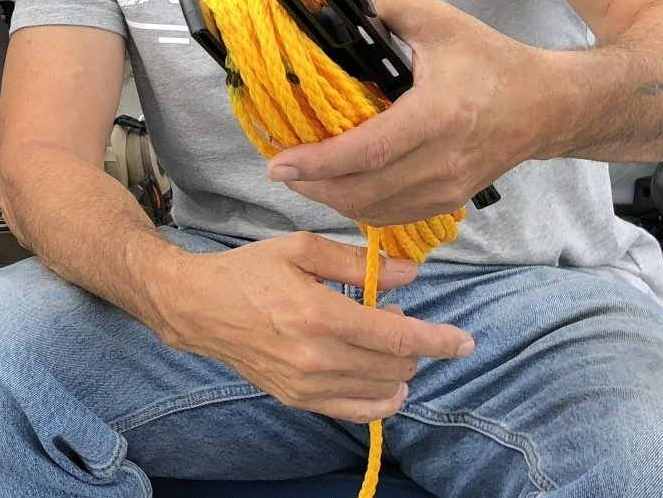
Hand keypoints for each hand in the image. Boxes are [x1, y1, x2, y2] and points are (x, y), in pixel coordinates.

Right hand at [155, 233, 474, 422]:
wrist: (198, 307)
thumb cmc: (248, 271)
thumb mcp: (300, 250)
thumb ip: (356, 263)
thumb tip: (408, 274)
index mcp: (318, 313)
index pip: (396, 337)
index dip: (437, 340)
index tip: (464, 341)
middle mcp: (315, 356)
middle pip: (394, 366)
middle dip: (415, 348)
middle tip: (402, 322)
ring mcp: (306, 384)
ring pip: (381, 390)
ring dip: (400, 372)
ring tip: (392, 350)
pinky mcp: (298, 399)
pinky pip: (356, 412)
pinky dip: (381, 402)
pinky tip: (387, 386)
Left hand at [266, 0, 538, 224]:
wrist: (548, 105)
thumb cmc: (493, 61)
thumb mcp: (439, 22)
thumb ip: (383, 8)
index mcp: (437, 116)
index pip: (368, 152)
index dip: (319, 162)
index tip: (279, 162)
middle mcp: (443, 161)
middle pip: (364, 191)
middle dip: (313, 186)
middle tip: (279, 169)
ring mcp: (449, 188)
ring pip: (376, 211)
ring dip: (332, 199)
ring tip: (303, 177)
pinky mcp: (450, 200)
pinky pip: (395, 215)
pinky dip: (360, 207)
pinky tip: (339, 187)